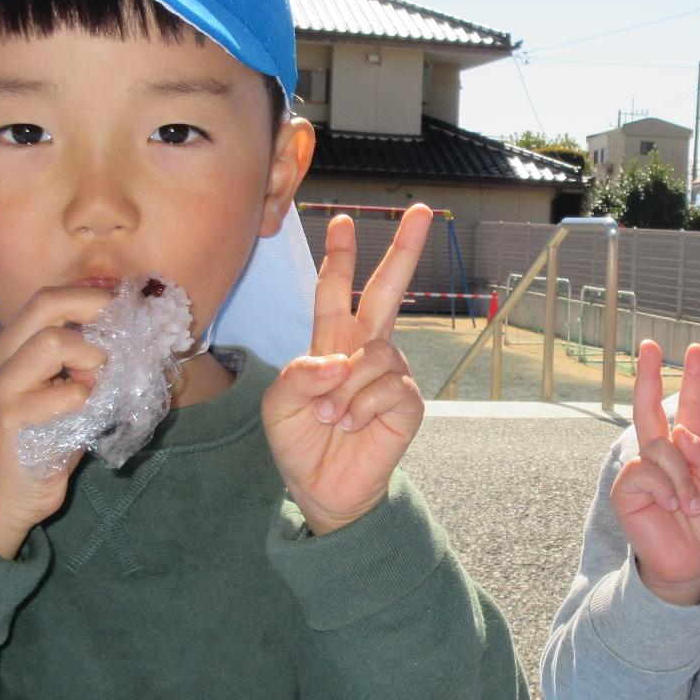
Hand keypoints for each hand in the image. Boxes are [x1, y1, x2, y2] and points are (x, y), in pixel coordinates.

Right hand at [0, 286, 111, 557]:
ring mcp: (1, 388)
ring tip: (97, 384)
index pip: (48, 298)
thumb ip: (83, 363)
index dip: (91, 297)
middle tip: (121, 336)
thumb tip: (135, 336)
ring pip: (53, 343)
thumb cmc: (41, 441)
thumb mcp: (59, 392)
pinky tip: (87, 417)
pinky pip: (66, 396)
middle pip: (47, 305)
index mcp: (9, 347)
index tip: (124, 311)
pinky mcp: (11, 421)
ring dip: (91, 359)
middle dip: (95, 310)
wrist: (1, 496)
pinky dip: (89, 401)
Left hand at [263, 207, 428, 534]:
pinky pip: (388, 387)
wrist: (321, 488)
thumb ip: (299, 374)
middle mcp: (365, 350)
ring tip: (331, 417)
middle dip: (403, 250)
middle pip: (387, 291)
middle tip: (421, 211)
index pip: (336, 292)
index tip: (343, 221)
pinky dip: (361, 407)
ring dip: (345, 388)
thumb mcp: (278, 405)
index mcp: (331, 342)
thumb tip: (338, 361)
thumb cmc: (300, 441)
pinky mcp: (408, 402)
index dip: (340, 258)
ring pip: (374, 355)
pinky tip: (351, 425)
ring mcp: (390, 374)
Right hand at [609, 341, 699, 605]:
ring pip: (661, 448)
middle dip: (649, 375)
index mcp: (687, 450)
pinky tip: (671, 508)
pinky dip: (668, 489)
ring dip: (683, 479)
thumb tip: (681, 433)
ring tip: (691, 508)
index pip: (689, 408)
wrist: (693, 563)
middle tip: (649, 346)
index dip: (692, 380)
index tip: (696, 350)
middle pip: (649, 407)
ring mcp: (641, 469)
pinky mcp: (627, 488)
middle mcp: (661, 454)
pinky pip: (648, 470)